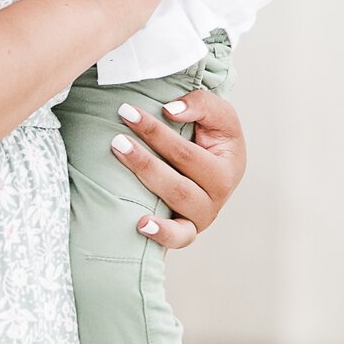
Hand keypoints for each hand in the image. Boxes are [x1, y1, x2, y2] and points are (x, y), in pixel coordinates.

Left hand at [111, 85, 247, 248]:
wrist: (210, 158)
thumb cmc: (211, 134)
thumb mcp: (217, 114)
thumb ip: (200, 104)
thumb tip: (170, 110)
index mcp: (227, 169)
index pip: (186, 153)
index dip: (156, 132)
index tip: (127, 112)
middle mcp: (216, 198)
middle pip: (178, 184)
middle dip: (145, 161)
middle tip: (116, 140)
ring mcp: (200, 217)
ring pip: (174, 206)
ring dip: (146, 186)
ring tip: (121, 169)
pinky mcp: (186, 230)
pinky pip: (178, 239)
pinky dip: (162, 235)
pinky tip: (141, 225)